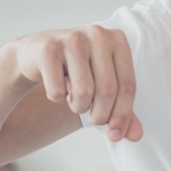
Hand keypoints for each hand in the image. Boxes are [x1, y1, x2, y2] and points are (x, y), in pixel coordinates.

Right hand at [12, 26, 142, 141]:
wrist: (35, 53)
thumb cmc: (76, 70)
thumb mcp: (102, 85)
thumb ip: (121, 109)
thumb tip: (136, 136)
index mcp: (118, 40)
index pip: (128, 85)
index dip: (123, 115)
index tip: (115, 135)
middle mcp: (98, 34)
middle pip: (108, 91)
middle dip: (100, 115)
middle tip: (92, 118)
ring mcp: (72, 39)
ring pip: (84, 92)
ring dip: (78, 107)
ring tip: (74, 99)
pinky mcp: (48, 49)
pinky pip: (57, 91)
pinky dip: (56, 98)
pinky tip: (56, 86)